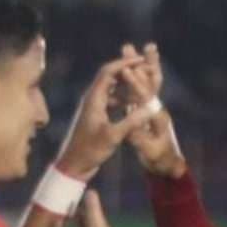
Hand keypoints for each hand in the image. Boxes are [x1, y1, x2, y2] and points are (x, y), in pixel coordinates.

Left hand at [56, 49, 154, 178]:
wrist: (75, 166)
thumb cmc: (90, 150)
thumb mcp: (113, 136)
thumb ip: (131, 121)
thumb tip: (151, 107)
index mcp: (94, 98)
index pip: (108, 72)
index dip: (124, 63)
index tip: (141, 60)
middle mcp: (93, 98)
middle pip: (110, 77)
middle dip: (127, 71)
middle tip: (146, 69)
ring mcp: (95, 107)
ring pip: (113, 89)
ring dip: (127, 85)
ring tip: (144, 85)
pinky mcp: (98, 116)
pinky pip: (113, 101)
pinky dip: (124, 98)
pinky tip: (136, 103)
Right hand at [120, 43, 186, 177]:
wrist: (167, 164)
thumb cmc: (158, 159)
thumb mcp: (149, 151)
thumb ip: (141, 139)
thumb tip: (132, 129)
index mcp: (156, 116)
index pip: (145, 96)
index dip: (136, 83)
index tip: (127, 70)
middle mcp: (157, 108)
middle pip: (151, 81)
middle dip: (142, 62)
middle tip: (133, 45)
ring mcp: (153, 107)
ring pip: (147, 81)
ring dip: (139, 63)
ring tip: (128, 47)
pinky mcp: (148, 109)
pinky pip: (141, 89)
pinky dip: (134, 76)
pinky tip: (125, 67)